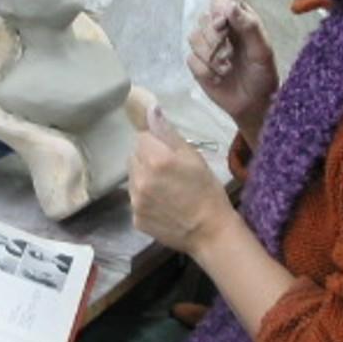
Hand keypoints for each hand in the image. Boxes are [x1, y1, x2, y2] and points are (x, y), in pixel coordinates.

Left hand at [129, 106, 235, 255]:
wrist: (210, 231)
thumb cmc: (207, 190)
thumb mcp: (193, 157)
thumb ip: (168, 133)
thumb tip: (150, 110)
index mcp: (155, 159)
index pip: (141, 138)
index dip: (156, 143)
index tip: (169, 154)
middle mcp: (140, 179)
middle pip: (133, 157)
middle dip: (147, 159)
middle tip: (169, 171)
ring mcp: (135, 201)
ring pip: (132, 178)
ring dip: (144, 178)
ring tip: (167, 189)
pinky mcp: (135, 218)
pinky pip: (135, 199)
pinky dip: (145, 199)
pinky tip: (163, 205)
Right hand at [187, 0, 277, 142]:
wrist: (253, 105)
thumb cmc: (263, 75)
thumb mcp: (263, 51)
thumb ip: (249, 26)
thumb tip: (231, 6)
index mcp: (239, 19)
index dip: (218, 8)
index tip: (223, 24)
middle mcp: (221, 28)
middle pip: (203, 18)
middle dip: (216, 39)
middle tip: (230, 55)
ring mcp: (207, 46)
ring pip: (194, 38)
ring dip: (212, 57)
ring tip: (228, 68)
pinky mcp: (197, 64)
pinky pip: (191, 59)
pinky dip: (206, 71)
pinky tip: (218, 78)